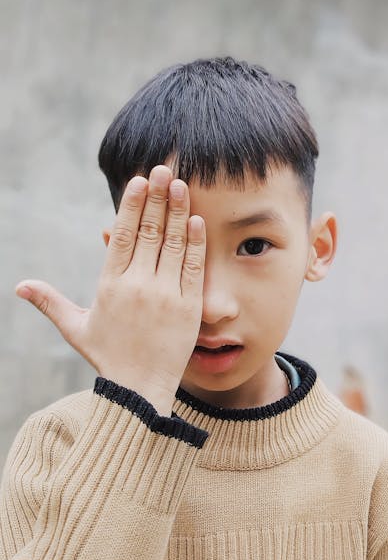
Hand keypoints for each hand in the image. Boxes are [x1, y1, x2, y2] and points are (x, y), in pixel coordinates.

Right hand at [15, 166, 205, 414]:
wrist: (140, 390)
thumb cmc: (108, 356)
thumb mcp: (75, 327)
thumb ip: (50, 303)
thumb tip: (19, 287)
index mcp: (110, 285)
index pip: (121, 236)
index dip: (131, 206)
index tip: (139, 181)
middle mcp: (137, 286)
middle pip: (148, 232)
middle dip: (157, 198)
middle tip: (164, 169)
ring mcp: (165, 296)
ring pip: (173, 245)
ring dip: (178, 212)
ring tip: (182, 184)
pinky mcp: (188, 307)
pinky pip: (192, 268)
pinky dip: (195, 243)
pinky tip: (197, 220)